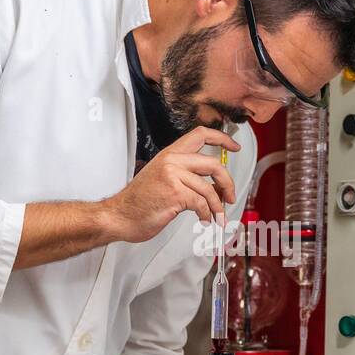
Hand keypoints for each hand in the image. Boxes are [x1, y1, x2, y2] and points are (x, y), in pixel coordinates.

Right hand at [100, 127, 239, 242]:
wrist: (120, 216)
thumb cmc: (139, 202)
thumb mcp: (162, 178)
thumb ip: (185, 175)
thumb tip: (213, 185)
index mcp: (170, 154)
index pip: (201, 134)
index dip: (222, 138)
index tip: (234, 147)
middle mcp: (172, 161)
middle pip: (214, 164)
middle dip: (227, 182)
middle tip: (230, 195)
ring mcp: (173, 176)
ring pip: (210, 188)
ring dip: (218, 206)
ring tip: (217, 216)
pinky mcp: (175, 193)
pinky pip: (202, 203)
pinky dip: (207, 214)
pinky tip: (204, 219)